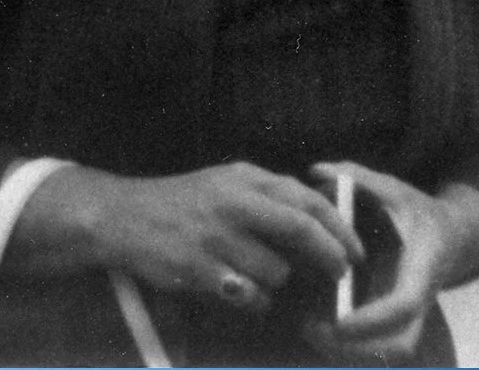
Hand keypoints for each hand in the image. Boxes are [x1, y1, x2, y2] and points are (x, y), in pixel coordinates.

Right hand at [11, 161, 360, 313]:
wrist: (123, 216)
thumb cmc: (183, 203)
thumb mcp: (226, 183)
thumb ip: (269, 196)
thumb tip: (322, 219)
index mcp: (244, 178)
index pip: (308, 199)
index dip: (339, 227)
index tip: (355, 250)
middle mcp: (232, 201)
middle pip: (300, 229)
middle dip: (329, 256)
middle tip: (340, 274)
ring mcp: (214, 236)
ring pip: (275, 271)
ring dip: (278, 284)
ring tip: (259, 280)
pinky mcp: (197, 268)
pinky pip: (247, 295)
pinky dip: (252, 301)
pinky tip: (237, 292)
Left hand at [308, 164, 478, 363]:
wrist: (449, 236)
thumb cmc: (416, 211)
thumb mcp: (393, 188)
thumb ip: (357, 177)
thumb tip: (317, 169)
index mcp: (423, 267)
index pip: (405, 304)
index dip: (373, 319)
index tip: (338, 322)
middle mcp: (420, 300)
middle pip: (398, 345)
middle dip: (356, 349)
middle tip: (313, 330)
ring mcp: (411, 319)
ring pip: (388, 355)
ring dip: (348, 354)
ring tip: (308, 331)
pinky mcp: (397, 327)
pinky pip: (378, 352)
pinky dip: (347, 350)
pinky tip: (316, 330)